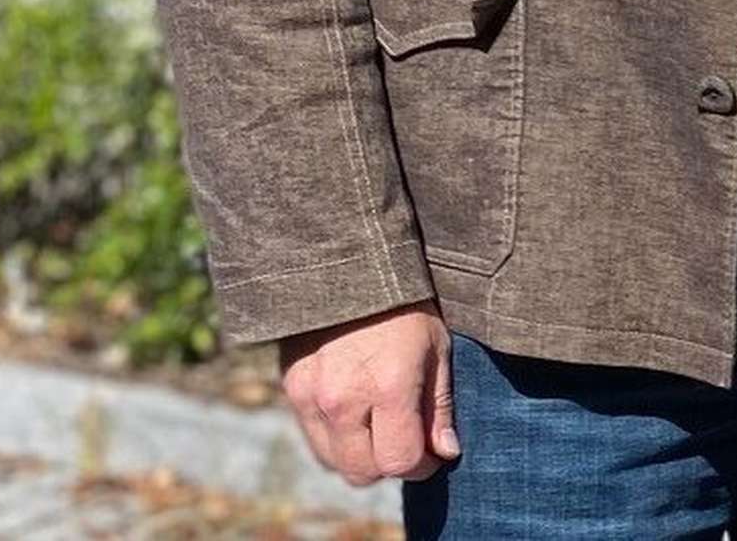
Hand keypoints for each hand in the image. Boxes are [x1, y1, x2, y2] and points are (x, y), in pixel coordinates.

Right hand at [277, 301, 459, 485]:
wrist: (350, 263)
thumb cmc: (405, 304)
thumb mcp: (436, 347)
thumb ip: (439, 405)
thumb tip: (445, 451)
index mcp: (388, 387)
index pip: (399, 461)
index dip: (421, 466)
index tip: (432, 454)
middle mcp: (343, 399)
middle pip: (361, 472)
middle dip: (389, 465)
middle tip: (405, 440)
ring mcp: (311, 396)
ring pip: (332, 461)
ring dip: (358, 456)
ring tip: (379, 425)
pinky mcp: (291, 388)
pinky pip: (313, 436)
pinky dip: (335, 436)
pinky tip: (354, 408)